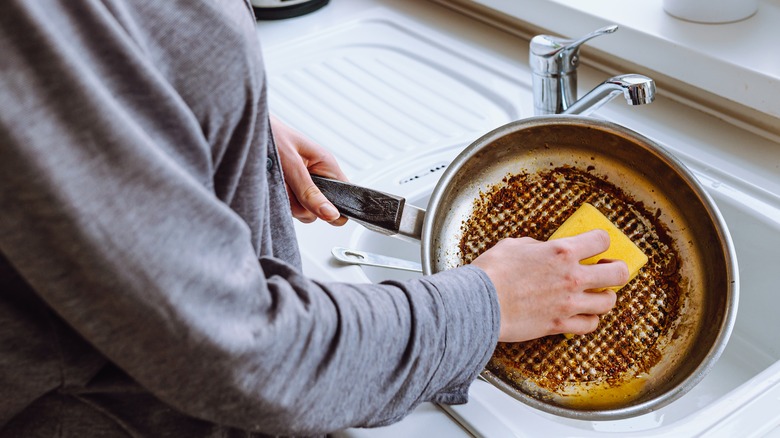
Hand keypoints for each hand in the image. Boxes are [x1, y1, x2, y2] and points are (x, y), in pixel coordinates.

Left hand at [270, 115, 347, 225]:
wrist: (247, 130)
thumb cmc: (271, 134)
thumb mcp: (291, 164)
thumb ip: (310, 192)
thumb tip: (332, 214)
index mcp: (326, 164)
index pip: (346, 194)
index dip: (337, 207)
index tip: (318, 208)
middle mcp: (317, 176)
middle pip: (321, 209)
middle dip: (303, 206)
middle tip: (288, 187)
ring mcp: (303, 184)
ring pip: (304, 210)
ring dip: (287, 202)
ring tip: (276, 181)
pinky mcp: (289, 190)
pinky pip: (290, 207)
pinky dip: (279, 201)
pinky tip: (272, 186)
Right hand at [471, 229, 627, 341]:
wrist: (479, 303)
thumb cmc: (491, 272)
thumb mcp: (513, 245)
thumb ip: (535, 246)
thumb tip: (541, 250)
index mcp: (561, 252)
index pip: (601, 240)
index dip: (602, 241)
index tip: (598, 245)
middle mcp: (572, 277)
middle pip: (618, 273)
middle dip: (616, 270)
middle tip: (608, 270)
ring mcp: (568, 303)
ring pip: (608, 302)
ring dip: (604, 297)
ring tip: (596, 295)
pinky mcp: (559, 324)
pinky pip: (589, 325)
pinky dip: (588, 320)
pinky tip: (581, 315)